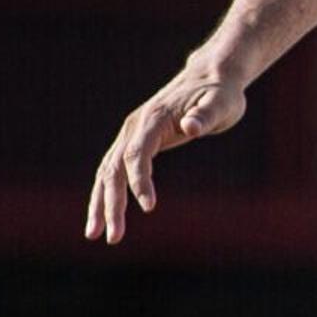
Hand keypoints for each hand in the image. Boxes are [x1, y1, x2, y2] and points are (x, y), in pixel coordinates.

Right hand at [83, 64, 246, 243]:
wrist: (208, 78)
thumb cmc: (219, 93)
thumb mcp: (222, 102)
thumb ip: (206, 115)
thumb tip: (192, 127)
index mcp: (152, 120)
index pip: (137, 153)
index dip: (139, 180)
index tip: (149, 207)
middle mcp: (134, 128)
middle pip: (114, 168)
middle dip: (111, 203)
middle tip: (114, 237)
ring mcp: (131, 135)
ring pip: (107, 173)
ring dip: (100, 204)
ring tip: (95, 235)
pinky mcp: (135, 143)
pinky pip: (114, 172)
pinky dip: (106, 194)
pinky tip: (105, 217)